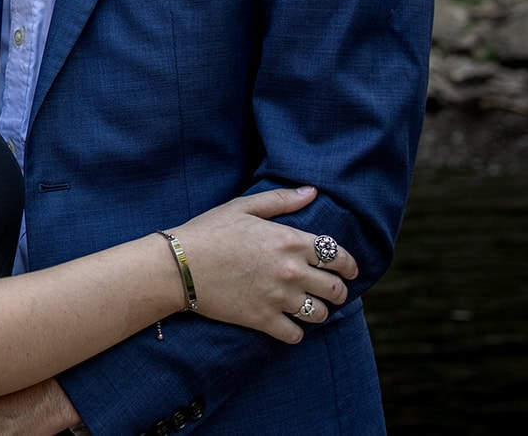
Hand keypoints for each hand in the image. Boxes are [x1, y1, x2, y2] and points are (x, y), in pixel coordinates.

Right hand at [170, 185, 360, 342]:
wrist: (178, 264)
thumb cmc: (208, 231)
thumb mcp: (243, 207)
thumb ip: (281, 200)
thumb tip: (312, 192)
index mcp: (289, 241)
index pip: (338, 256)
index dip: (349, 265)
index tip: (349, 270)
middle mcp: (291, 271)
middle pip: (335, 289)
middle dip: (338, 291)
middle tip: (331, 291)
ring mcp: (278, 298)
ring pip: (319, 314)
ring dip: (318, 312)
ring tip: (310, 308)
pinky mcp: (263, 320)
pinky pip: (295, 335)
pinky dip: (295, 332)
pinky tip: (288, 324)